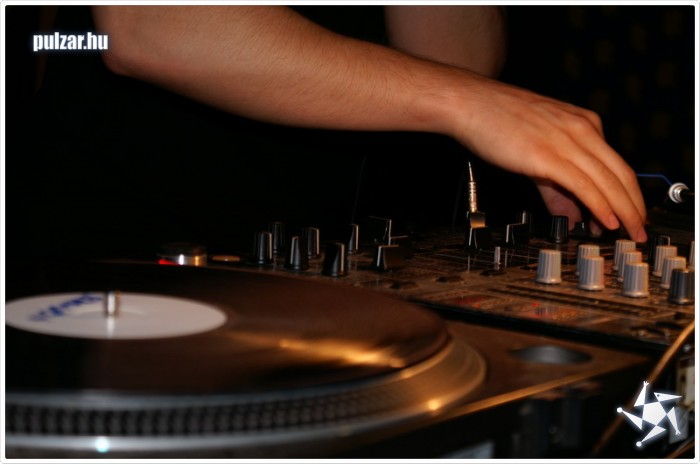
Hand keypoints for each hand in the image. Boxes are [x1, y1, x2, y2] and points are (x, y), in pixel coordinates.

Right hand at [446, 73, 646, 241]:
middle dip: (635, 207)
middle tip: (640, 231)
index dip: (628, 195)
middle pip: (622, 174)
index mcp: (583, 123)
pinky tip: (608, 221)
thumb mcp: (535, 149)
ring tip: (630, 233)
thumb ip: (556, 185)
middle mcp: (581, 129)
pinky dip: (601, 205)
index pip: (616, 164)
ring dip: (624, 212)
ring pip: (608, 182)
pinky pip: (584, 185)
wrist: (470, 103)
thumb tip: (571, 211)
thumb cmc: (496, 120)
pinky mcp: (548, 156)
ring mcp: (566, 141)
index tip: (629, 217)